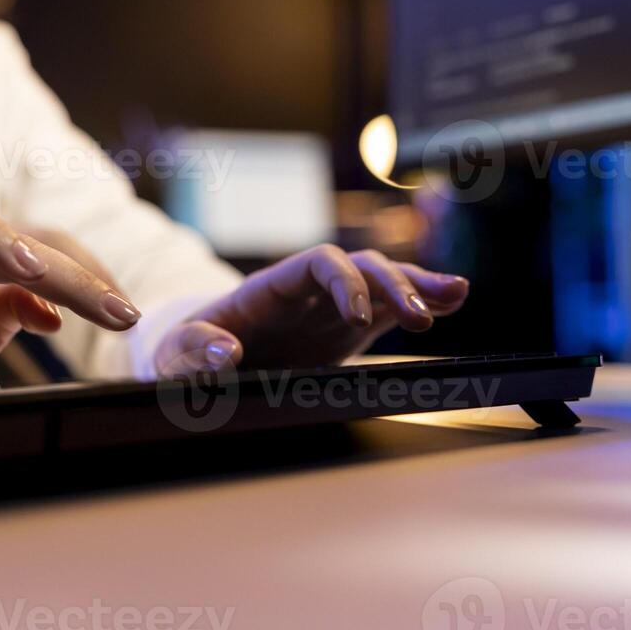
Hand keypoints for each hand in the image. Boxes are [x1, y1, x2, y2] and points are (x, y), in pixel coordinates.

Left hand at [153, 245, 470, 376]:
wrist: (197, 365)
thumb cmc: (184, 354)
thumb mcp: (175, 355)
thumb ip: (194, 353)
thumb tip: (226, 355)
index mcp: (268, 288)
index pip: (316, 263)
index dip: (343, 282)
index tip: (357, 317)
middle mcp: (307, 291)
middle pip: (360, 265)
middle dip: (392, 283)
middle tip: (419, 317)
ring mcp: (330, 307)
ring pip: (383, 279)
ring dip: (418, 285)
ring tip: (455, 295)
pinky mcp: (347, 329)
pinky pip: (390, 307)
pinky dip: (421, 299)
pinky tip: (453, 299)